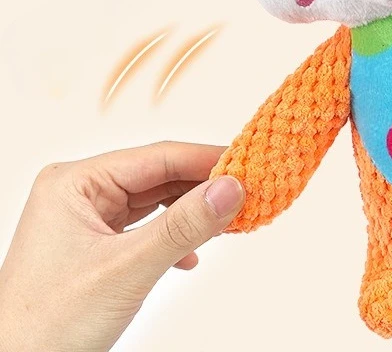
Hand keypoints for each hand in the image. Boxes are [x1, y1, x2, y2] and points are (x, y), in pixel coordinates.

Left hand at [0, 142, 243, 351]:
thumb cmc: (48, 327)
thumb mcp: (126, 270)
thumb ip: (183, 226)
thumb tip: (233, 188)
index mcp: (75, 183)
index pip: (156, 158)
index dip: (206, 159)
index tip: (250, 162)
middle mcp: (80, 193)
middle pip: (158, 177)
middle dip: (202, 188)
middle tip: (249, 192)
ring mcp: (87, 219)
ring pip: (156, 202)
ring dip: (191, 214)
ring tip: (230, 219)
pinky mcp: (96, 246)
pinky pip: (146, 228)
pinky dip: (174, 238)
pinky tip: (192, 255)